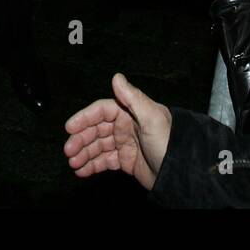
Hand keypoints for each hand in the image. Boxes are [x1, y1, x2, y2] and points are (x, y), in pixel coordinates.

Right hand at [63, 73, 171, 190]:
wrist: (180, 172)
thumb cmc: (169, 143)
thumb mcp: (152, 118)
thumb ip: (133, 97)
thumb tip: (117, 77)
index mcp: (130, 112)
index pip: (101, 110)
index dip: (84, 118)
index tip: (70, 127)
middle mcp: (126, 125)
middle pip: (95, 129)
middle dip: (80, 140)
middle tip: (68, 151)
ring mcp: (125, 143)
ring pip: (97, 146)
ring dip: (83, 154)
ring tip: (74, 164)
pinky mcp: (126, 160)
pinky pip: (104, 160)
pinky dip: (92, 165)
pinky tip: (82, 171)